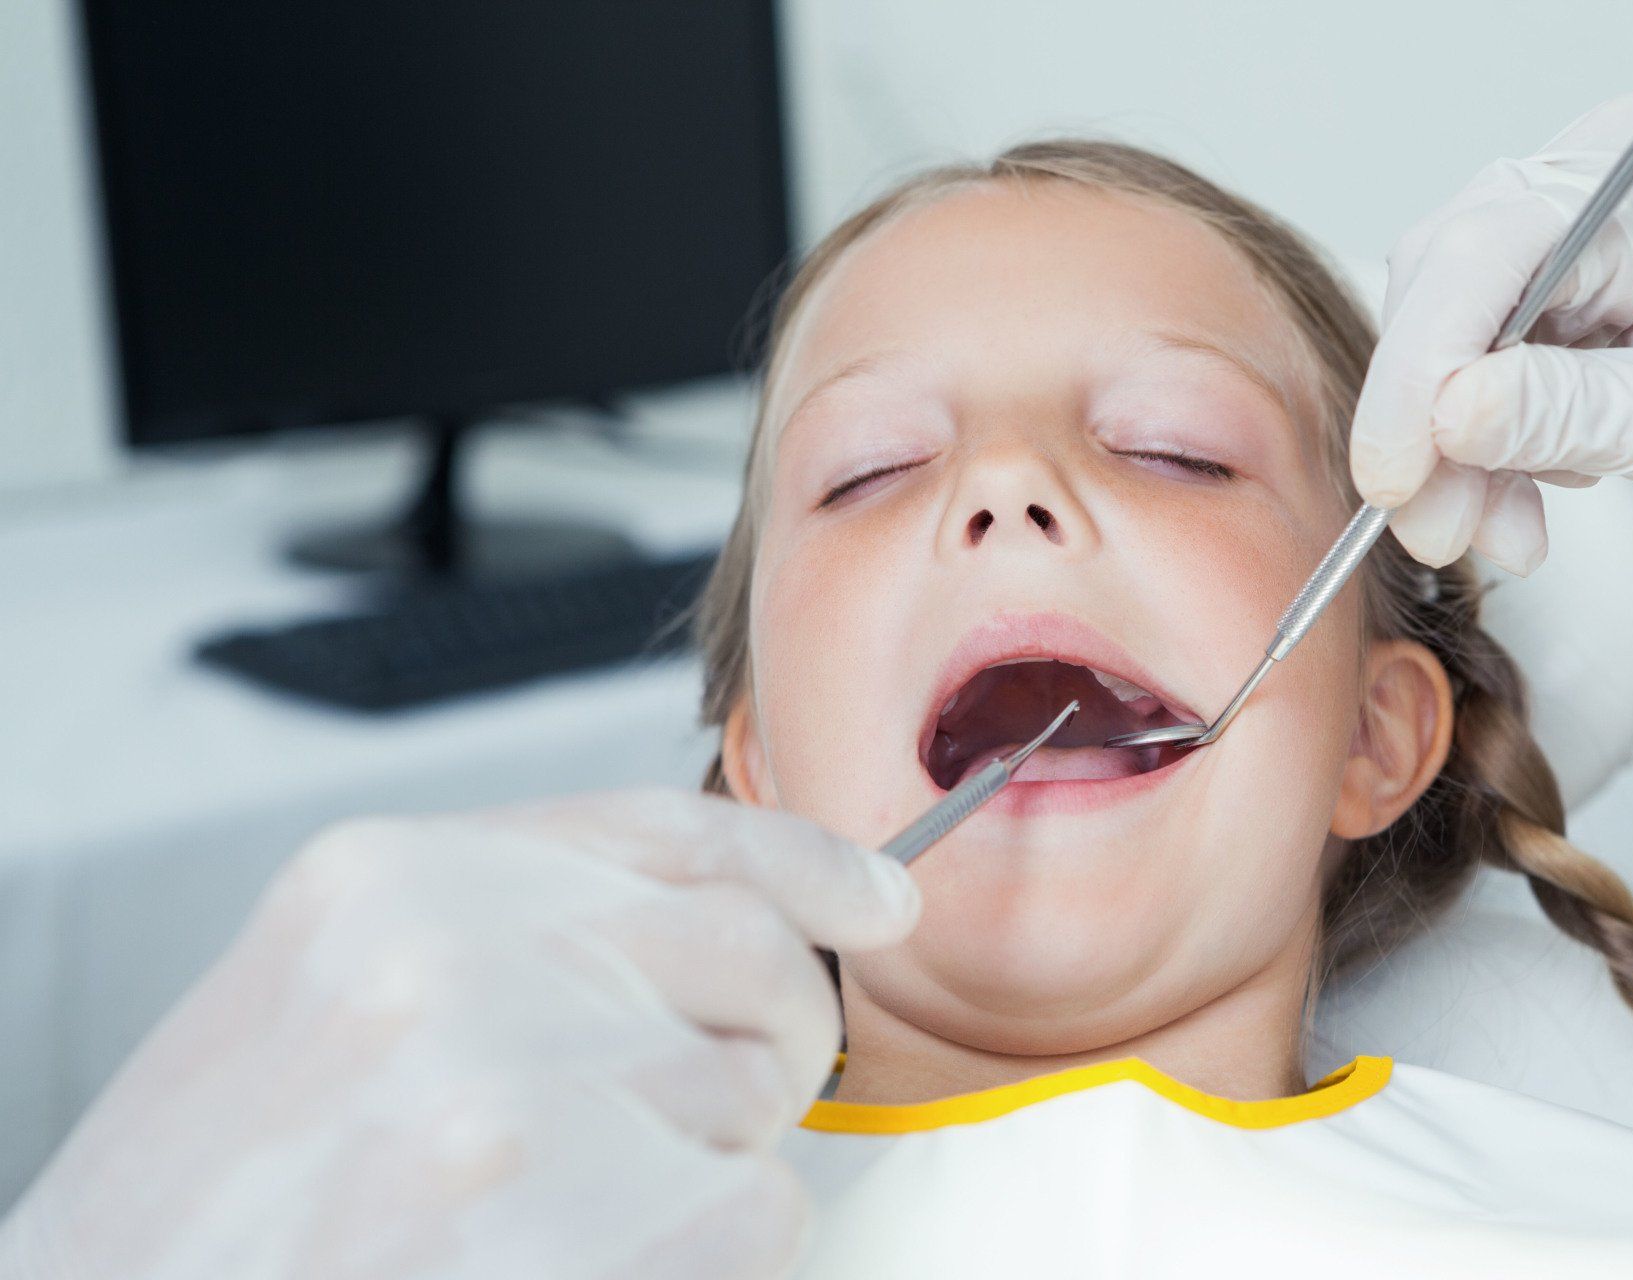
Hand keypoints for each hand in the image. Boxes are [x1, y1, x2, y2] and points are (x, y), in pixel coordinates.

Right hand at [0, 788, 917, 1278]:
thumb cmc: (211, 1206)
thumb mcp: (321, 1001)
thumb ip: (502, 931)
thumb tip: (721, 915)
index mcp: (385, 884)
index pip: (666, 827)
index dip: (804, 859)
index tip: (877, 892)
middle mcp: (448, 968)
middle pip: (750, 955)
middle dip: (774, 1029)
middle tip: (711, 1096)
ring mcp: (505, 1107)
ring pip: (753, 1097)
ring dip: (704, 1159)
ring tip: (564, 1205)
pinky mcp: (567, 1242)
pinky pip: (757, 1211)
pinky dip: (705, 1247)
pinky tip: (587, 1263)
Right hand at [1350, 91, 1632, 574]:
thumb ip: (1571, 416)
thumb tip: (1446, 416)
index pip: (1484, 253)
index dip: (1420, 370)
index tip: (1396, 476)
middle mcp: (1583, 188)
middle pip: (1441, 293)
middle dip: (1426, 426)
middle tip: (1439, 529)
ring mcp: (1552, 236)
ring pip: (1436, 341)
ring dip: (1447, 453)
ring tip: (1500, 531)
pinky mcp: (1536, 293)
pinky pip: (1460, 371)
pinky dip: (1471, 451)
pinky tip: (1515, 500)